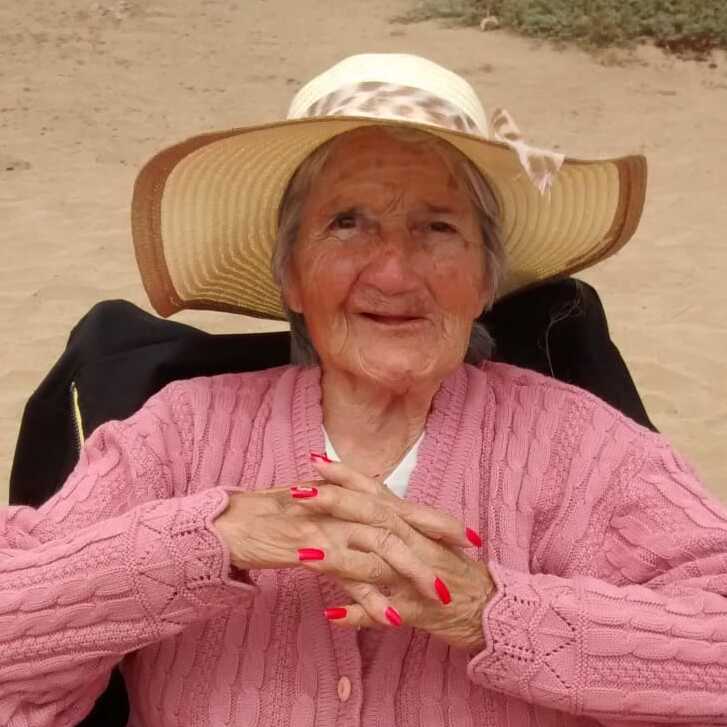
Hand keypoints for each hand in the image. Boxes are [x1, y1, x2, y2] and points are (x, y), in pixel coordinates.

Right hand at [213, 457, 477, 603]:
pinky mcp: (313, 550)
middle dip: (437, 534)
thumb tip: (366, 506)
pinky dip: (371, 598)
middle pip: (400, 519)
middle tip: (469, 550)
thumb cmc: (272, 516)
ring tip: (441, 593)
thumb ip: (343, 506)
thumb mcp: (314, 505)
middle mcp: (345, 508)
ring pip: (381, 546)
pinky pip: (348, 576)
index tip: (465, 530)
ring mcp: (331, 527)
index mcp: (349, 498)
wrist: (234, 523)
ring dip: (413, 571)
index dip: (434, 516)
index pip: (400, 504)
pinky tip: (391, 618)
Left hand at [302, 458, 494, 650]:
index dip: (347, 476)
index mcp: (412, 524)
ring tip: (303, 555)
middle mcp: (414, 543)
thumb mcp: (422, 537)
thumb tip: (358, 497)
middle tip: (299, 493)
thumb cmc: (451, 570)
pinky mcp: (419, 610)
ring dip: (338, 559)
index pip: (376, 492)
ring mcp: (416, 576)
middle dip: (336, 504)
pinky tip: (332, 615)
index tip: (315, 460)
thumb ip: (392, 517)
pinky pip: (386, 612)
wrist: (490, 608)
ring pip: (375, 563)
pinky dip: (361, 613)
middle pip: (373, 517)